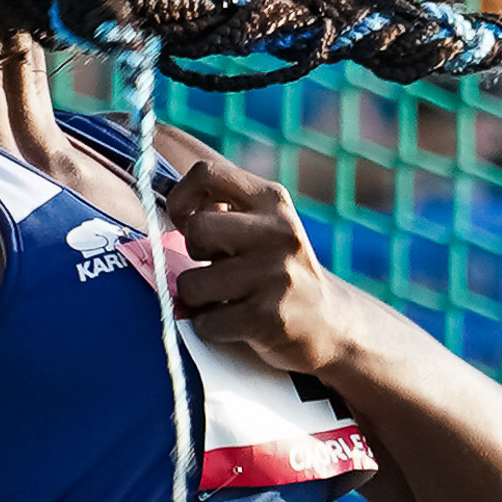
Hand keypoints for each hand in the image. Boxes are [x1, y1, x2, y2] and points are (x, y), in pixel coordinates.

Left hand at [158, 153, 351, 379]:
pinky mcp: (268, 318)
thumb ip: (223, 210)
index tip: (183, 220)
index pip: (207, 174)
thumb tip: (172, 204)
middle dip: (193, 253)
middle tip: (214, 266)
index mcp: (272, 200)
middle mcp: (278, 232)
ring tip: (225, 298)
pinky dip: (211, 327)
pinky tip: (234, 323)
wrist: (329, 323)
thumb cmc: (277, 271)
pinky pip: (206, 322)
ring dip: (198, 298)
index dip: (180, 198)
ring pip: (193, 283)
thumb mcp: (262, 227)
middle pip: (196, 229)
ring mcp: (275, 275)